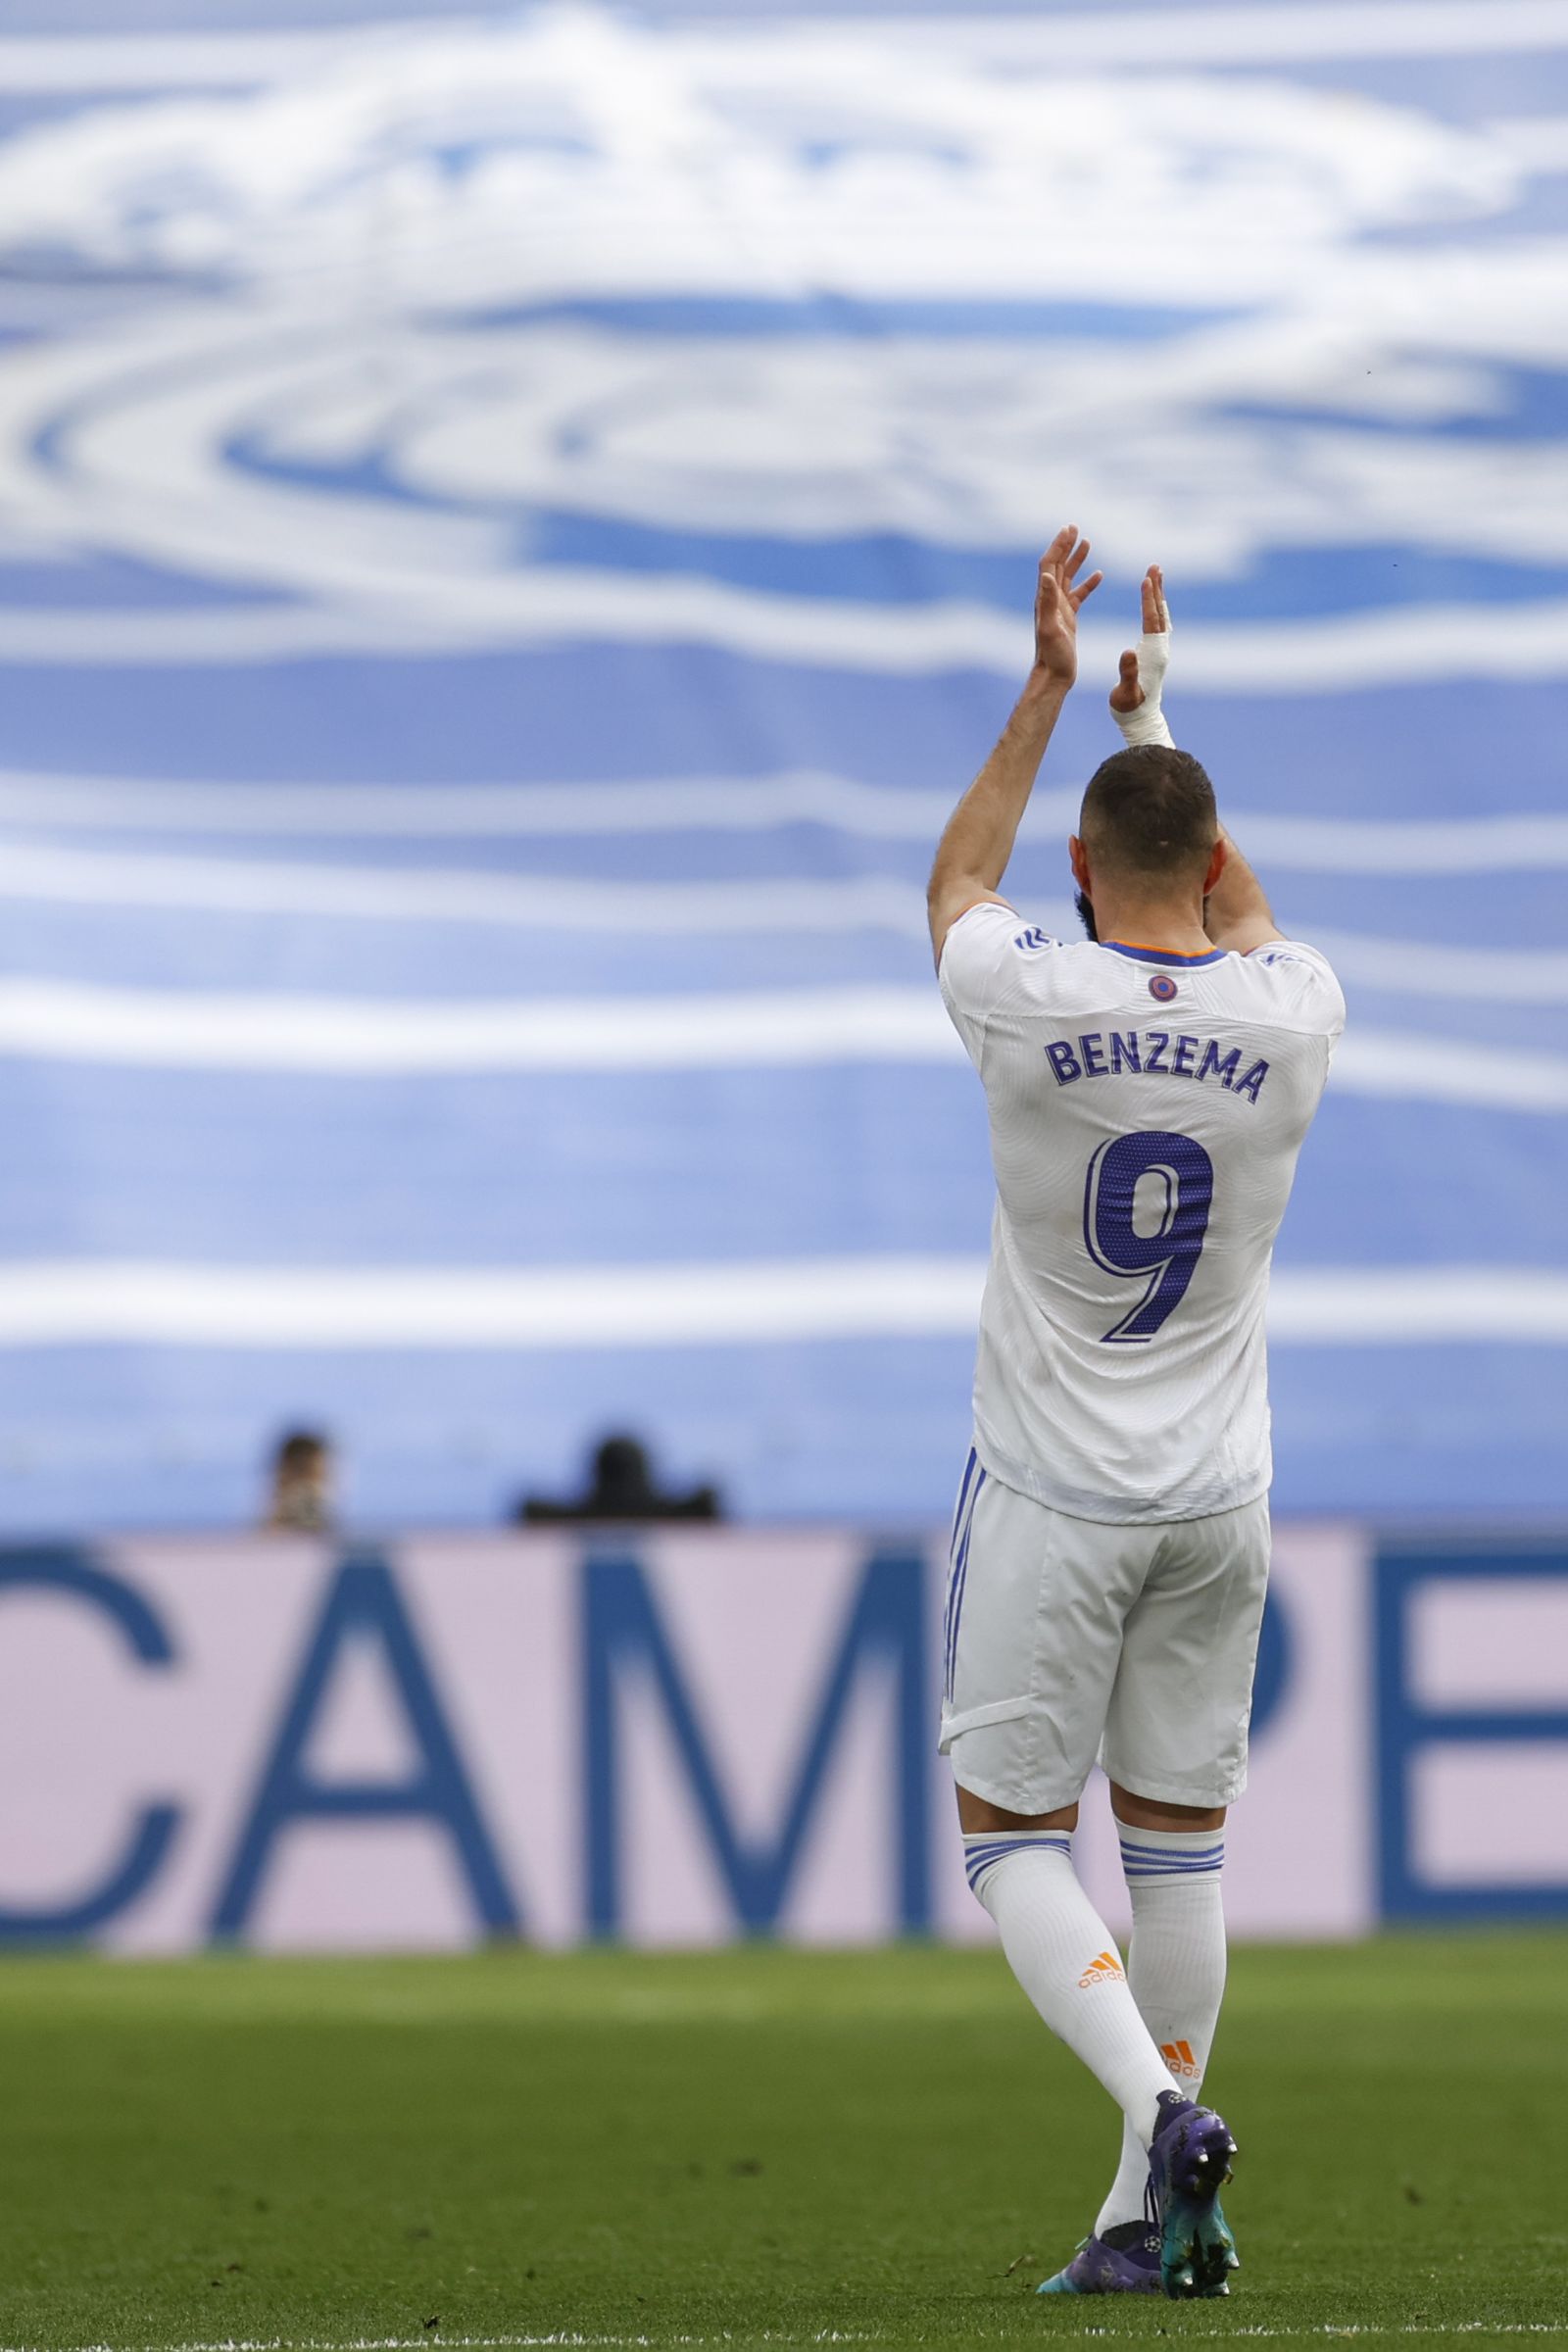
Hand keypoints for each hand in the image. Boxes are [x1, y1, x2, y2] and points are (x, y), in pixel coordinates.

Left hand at [1032, 525, 1102, 688]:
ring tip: (1086, 542)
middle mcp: (1050, 601)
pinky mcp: (1069, 618)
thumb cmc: (1053, 655)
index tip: (1068, 529)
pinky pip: (1078, 595)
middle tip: (1075, 528)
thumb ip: (1048, 602)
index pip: (1050, 565)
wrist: (1054, 676)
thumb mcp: (1051, 628)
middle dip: (1065, 546)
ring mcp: (1059, 609)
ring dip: (1076, 560)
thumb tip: (1046, 575)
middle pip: (1057, 566)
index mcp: (1045, 599)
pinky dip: (1087, 583)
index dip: (1058, 546)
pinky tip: (1099, 575)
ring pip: (1068, 577)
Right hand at [1109, 563, 1169, 714]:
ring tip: (1155, 576)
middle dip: (1157, 589)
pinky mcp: (1156, 653)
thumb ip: (1128, 672)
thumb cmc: (1129, 707)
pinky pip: (1157, 625)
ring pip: (1160, 616)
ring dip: (1157, 596)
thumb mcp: (1125, 691)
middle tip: (1155, 567)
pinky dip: (1155, 609)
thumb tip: (1128, 651)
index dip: (1149, 600)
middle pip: (1159, 613)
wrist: (1140, 719)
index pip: (1151, 620)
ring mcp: (1159, 650)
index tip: (1147, 579)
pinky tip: (1153, 603)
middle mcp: (1160, 649)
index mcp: (1152, 654)